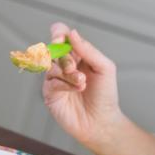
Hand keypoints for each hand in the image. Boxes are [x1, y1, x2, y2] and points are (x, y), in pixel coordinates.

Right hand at [42, 22, 123, 146]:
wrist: (101, 121)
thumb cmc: (105, 95)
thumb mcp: (104, 67)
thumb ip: (88, 49)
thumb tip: (72, 33)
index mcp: (76, 54)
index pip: (61, 35)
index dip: (58, 33)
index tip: (60, 37)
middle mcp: (63, 64)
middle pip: (52, 49)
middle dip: (64, 57)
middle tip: (74, 67)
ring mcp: (54, 77)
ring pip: (51, 65)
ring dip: (68, 73)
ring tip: (82, 82)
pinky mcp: (49, 92)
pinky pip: (50, 81)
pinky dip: (64, 84)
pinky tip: (77, 89)